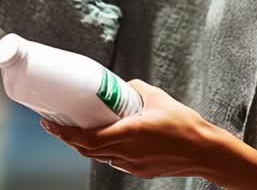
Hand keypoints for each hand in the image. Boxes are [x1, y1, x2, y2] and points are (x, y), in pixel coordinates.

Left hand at [41, 80, 228, 179]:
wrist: (206, 151)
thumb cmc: (185, 124)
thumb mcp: (158, 97)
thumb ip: (135, 89)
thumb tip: (123, 86)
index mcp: (129, 133)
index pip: (87, 138)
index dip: (65, 133)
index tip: (50, 124)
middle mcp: (127, 152)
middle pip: (88, 150)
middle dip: (69, 139)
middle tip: (57, 125)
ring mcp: (133, 165)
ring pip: (100, 157)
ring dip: (86, 145)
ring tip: (77, 131)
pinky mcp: (141, 170)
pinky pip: (116, 161)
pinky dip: (105, 151)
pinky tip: (106, 140)